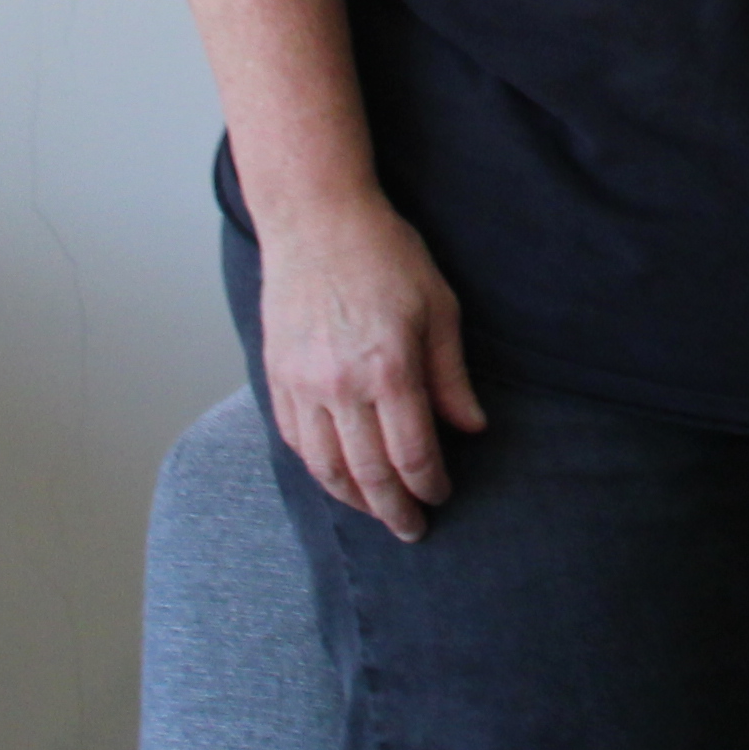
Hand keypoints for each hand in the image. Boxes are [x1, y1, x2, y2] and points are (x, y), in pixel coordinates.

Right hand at [255, 193, 487, 541]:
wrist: (317, 221)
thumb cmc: (387, 256)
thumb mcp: (439, 307)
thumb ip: (451, 376)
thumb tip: (471, 428)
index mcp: (389, 368)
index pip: (413, 453)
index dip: (429, 484)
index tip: (442, 497)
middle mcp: (340, 386)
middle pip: (368, 473)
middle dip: (393, 509)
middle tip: (411, 529)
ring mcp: (302, 384)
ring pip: (326, 467)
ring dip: (352, 499)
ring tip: (376, 511)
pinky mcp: (277, 377)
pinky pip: (295, 441)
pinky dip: (318, 468)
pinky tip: (337, 476)